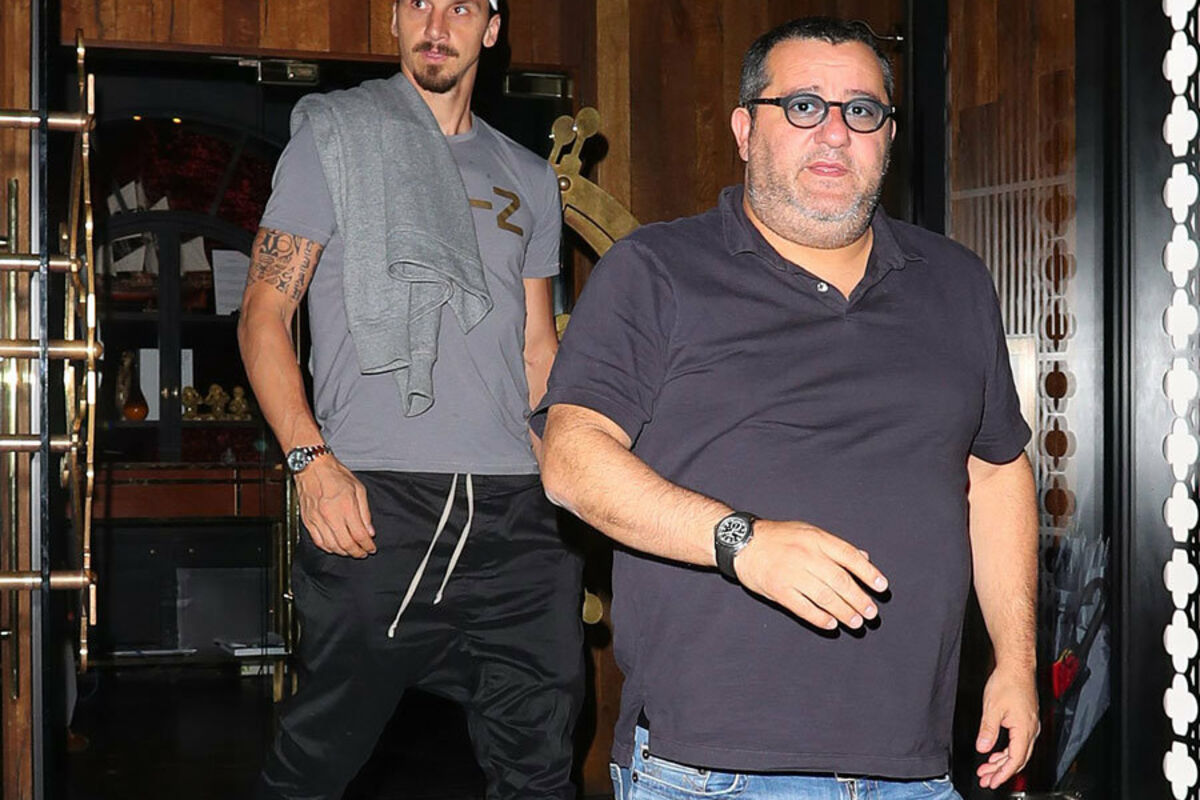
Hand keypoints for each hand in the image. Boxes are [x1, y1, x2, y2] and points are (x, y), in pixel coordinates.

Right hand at [294, 457, 375, 557]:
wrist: (312, 467)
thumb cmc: (336, 474)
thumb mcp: (359, 488)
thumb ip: (365, 512)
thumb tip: (370, 531)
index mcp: (346, 506)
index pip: (359, 534)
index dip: (367, 545)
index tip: (371, 548)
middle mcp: (331, 515)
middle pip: (346, 544)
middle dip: (357, 552)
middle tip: (363, 553)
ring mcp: (317, 519)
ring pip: (332, 546)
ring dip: (343, 552)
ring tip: (351, 551)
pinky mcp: (307, 520)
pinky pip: (318, 541)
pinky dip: (328, 548)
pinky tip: (335, 547)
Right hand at [732, 520, 888, 629]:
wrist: (741, 542)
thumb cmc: (778, 537)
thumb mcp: (808, 532)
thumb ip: (835, 546)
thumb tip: (864, 558)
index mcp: (816, 539)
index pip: (849, 555)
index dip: (868, 572)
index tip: (881, 587)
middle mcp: (806, 555)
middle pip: (840, 580)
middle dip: (859, 599)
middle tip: (871, 613)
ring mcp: (791, 573)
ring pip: (825, 596)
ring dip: (844, 612)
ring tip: (856, 623)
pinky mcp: (778, 590)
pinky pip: (803, 607)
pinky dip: (819, 618)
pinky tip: (831, 624)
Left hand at [975, 664, 1038, 788]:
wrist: (1017, 667)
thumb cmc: (1007, 682)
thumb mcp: (992, 708)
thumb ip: (988, 730)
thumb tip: (983, 748)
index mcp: (1024, 729)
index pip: (1015, 760)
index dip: (1003, 774)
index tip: (992, 781)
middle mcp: (1031, 730)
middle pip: (1018, 759)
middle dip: (1001, 772)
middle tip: (986, 779)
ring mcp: (1030, 725)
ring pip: (1019, 752)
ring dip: (1002, 762)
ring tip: (987, 769)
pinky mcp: (1026, 721)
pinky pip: (1019, 743)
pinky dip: (1007, 751)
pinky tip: (995, 753)